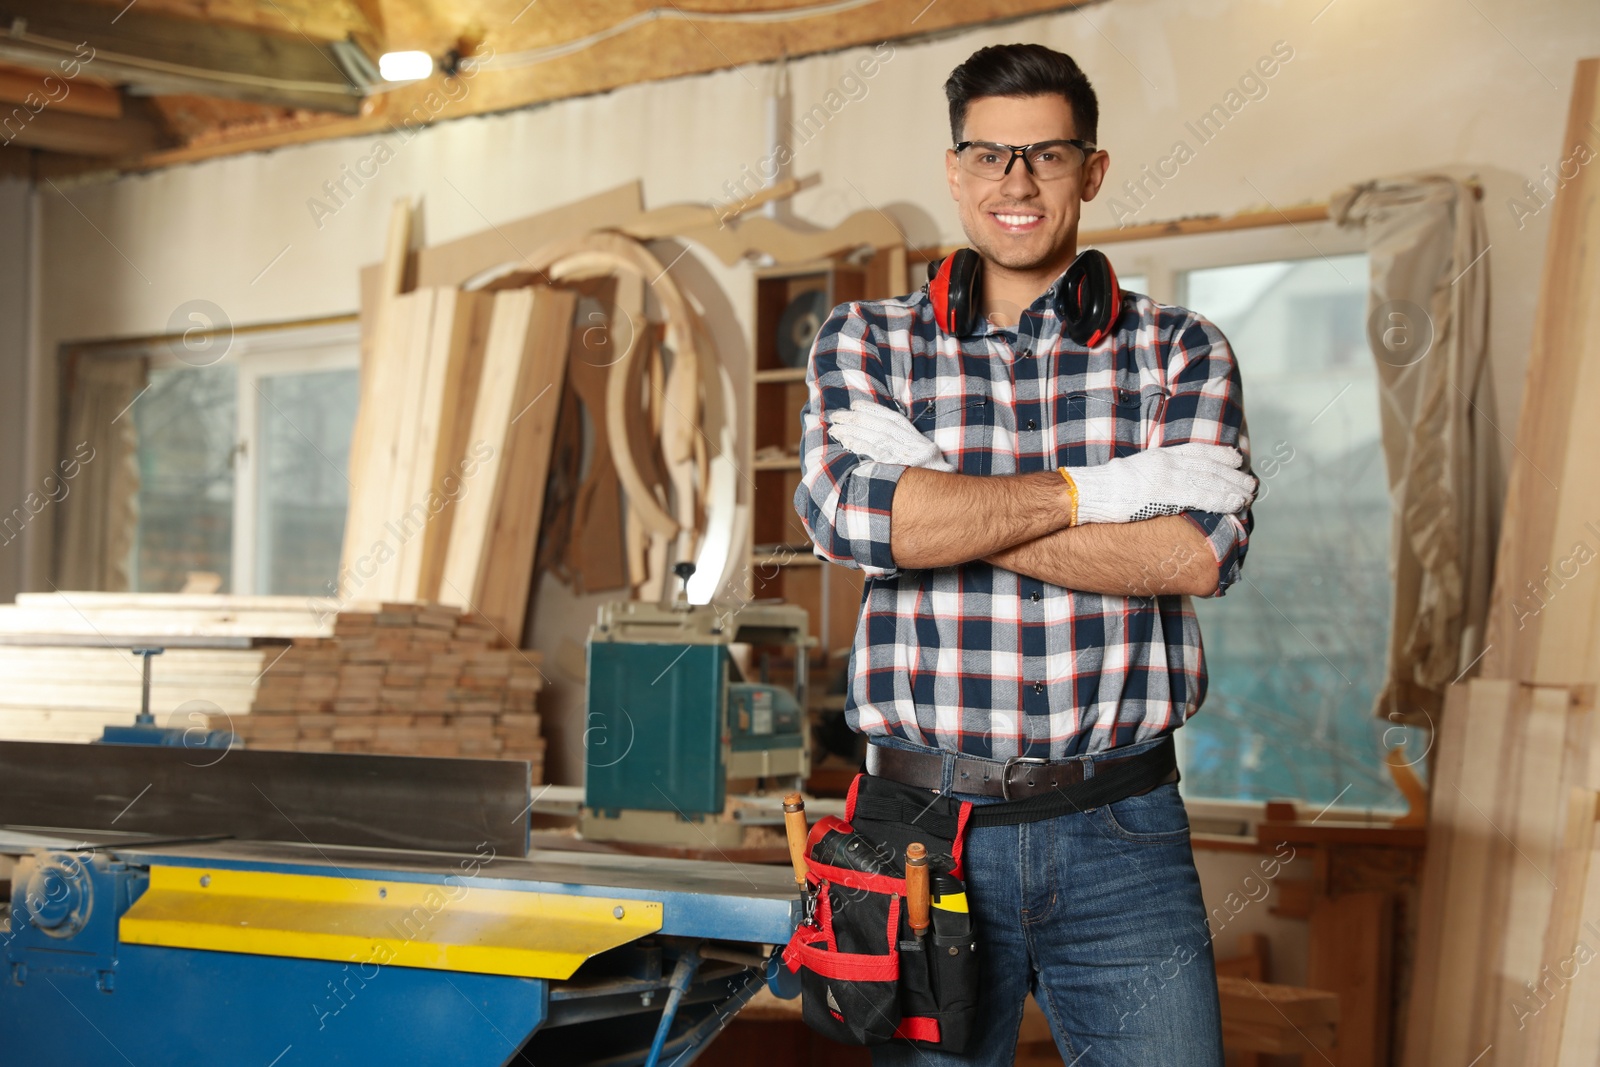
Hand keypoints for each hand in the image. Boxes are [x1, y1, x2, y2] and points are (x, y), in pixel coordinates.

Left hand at [827, 402, 954, 472]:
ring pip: (876, 436)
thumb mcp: (924, 459)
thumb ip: (906, 448)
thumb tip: (881, 439)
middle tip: (836, 415)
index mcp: (918, 440)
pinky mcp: (899, 469)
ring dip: (853, 430)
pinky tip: (847, 441)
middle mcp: (913, 445)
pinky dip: (861, 445)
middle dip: (856, 418)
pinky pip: (876, 453)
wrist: (945, 499)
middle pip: (880, 425)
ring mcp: (906, 457)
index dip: (873, 409)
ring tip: (835, 428)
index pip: (893, 418)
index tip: (855, 405)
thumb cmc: (930, 480)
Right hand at [1070, 443, 1254, 523]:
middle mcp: (1168, 462)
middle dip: (1233, 474)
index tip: (1237, 458)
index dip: (1220, 454)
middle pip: (1210, 465)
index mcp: (1160, 455)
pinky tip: (1235, 504)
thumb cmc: (1107, 489)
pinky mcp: (1167, 493)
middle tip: (1251, 482)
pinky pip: (1202, 496)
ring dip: (1234, 487)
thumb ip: (1153, 474)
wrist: (1090, 492)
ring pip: (1211, 480)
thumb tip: (1165, 488)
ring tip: (1249, 495)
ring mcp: (1168, 477)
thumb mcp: (1134, 472)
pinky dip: (1222, 499)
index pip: (1197, 450)